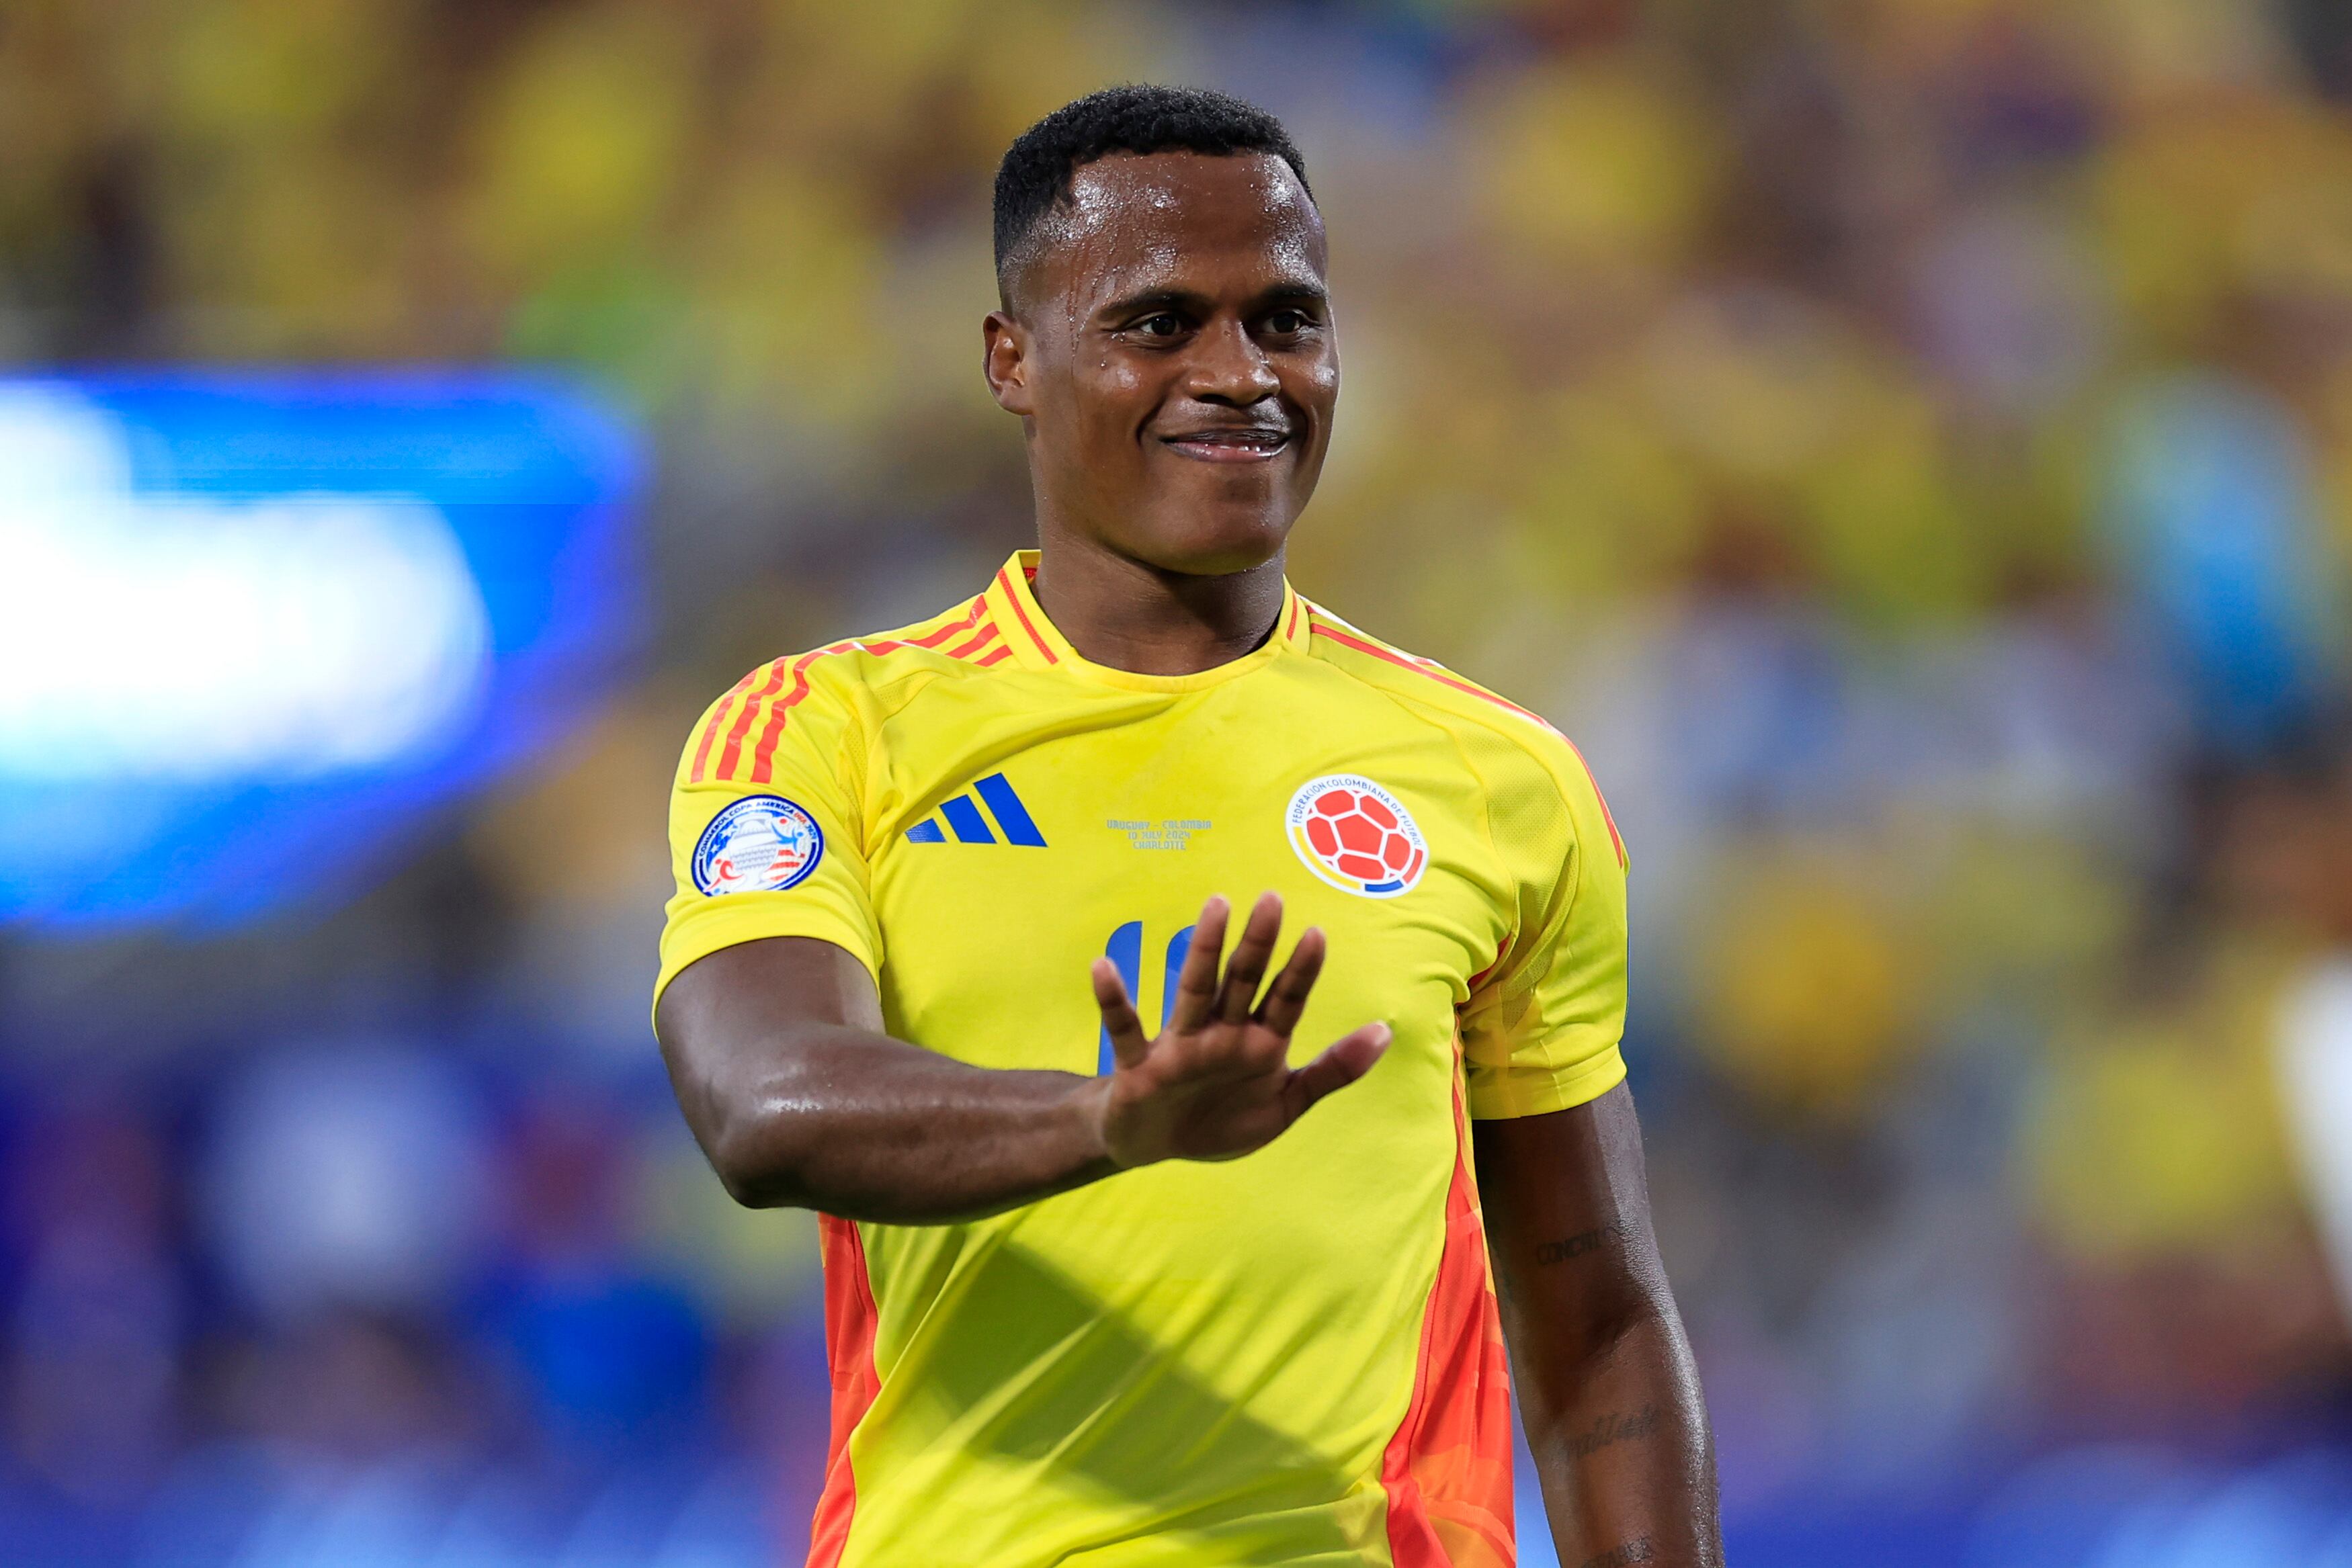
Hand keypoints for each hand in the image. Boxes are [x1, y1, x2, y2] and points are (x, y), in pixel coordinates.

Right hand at [1082, 892, 1390, 1168]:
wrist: (1155, 1145)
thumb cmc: (1223, 1118)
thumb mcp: (1286, 1103)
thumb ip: (1332, 1071)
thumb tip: (1386, 1033)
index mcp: (1259, 1043)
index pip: (1285, 1000)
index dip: (1300, 972)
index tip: (1317, 933)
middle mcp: (1221, 1034)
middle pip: (1242, 981)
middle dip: (1258, 944)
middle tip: (1273, 899)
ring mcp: (1181, 1046)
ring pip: (1194, 991)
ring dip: (1204, 950)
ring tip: (1216, 906)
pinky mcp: (1141, 1066)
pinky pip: (1125, 1030)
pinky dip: (1113, 1001)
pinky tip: (1103, 967)